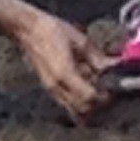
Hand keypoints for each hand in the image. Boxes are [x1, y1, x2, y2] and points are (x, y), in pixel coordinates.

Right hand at [13, 7, 112, 122]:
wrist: (28, 30)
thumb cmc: (51, 31)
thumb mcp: (80, 40)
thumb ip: (97, 57)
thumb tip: (112, 66)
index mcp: (65, 73)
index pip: (88, 97)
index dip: (103, 96)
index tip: (111, 89)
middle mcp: (56, 86)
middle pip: (82, 109)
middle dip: (97, 104)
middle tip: (106, 92)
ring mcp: (51, 89)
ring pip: (73, 110)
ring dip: (87, 105)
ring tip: (95, 91)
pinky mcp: (49, 88)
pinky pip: (66, 104)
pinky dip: (77, 103)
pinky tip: (83, 89)